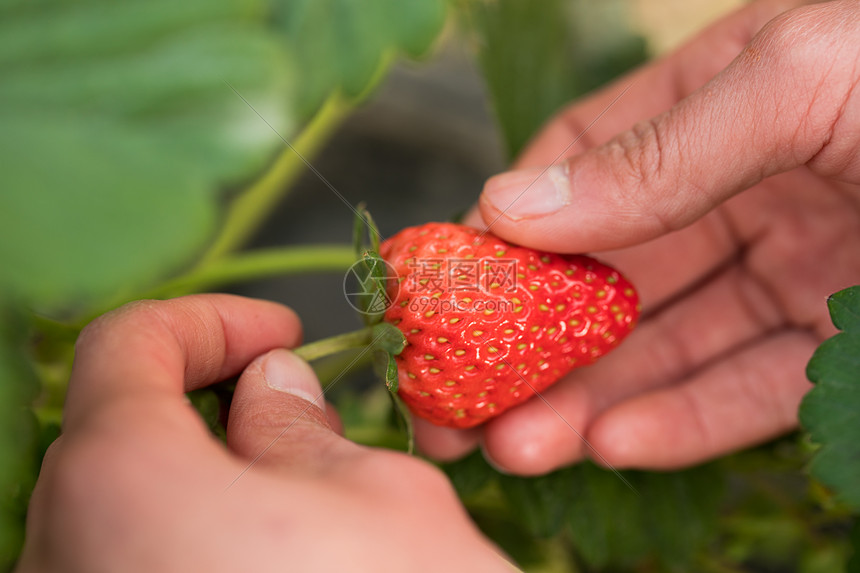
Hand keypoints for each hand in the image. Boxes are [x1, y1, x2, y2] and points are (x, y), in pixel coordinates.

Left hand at [18, 295, 512, 571]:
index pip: (125, 347)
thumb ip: (305, 426)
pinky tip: (271, 569)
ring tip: (301, 507)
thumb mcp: (383, 502)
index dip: (210, 320)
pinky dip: (190, 550)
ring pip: (121, 519)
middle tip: (298, 415)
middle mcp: (60, 562)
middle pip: (114, 437)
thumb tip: (269, 387)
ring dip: (202, 485)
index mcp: (121, 484)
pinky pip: (129, 571)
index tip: (279, 336)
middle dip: (208, 407)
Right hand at [416, 0, 859, 473]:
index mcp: (729, 96)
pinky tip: (617, 440)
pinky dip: (683, 418)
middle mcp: (750, 182)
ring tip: (519, 443)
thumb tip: (513, 201)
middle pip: (612, 272)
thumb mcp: (812, 78)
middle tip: (458, 400)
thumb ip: (662, 146)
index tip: (452, 288)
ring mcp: (798, 262)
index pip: (585, 165)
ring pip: (669, 342)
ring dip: (591, 395)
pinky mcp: (848, 338)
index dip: (511, 225)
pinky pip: (752, 384)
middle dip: (533, 338)